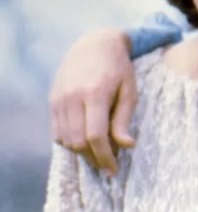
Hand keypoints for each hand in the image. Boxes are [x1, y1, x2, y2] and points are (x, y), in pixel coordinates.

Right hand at [49, 27, 136, 174]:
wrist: (94, 45)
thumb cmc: (119, 68)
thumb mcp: (130, 90)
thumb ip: (124, 119)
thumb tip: (127, 145)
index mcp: (95, 93)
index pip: (95, 135)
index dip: (105, 156)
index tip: (115, 169)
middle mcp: (72, 97)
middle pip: (78, 141)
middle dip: (94, 157)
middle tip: (109, 164)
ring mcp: (59, 99)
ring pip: (65, 140)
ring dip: (81, 152)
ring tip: (100, 153)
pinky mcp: (52, 101)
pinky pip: (57, 131)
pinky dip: (71, 142)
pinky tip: (86, 141)